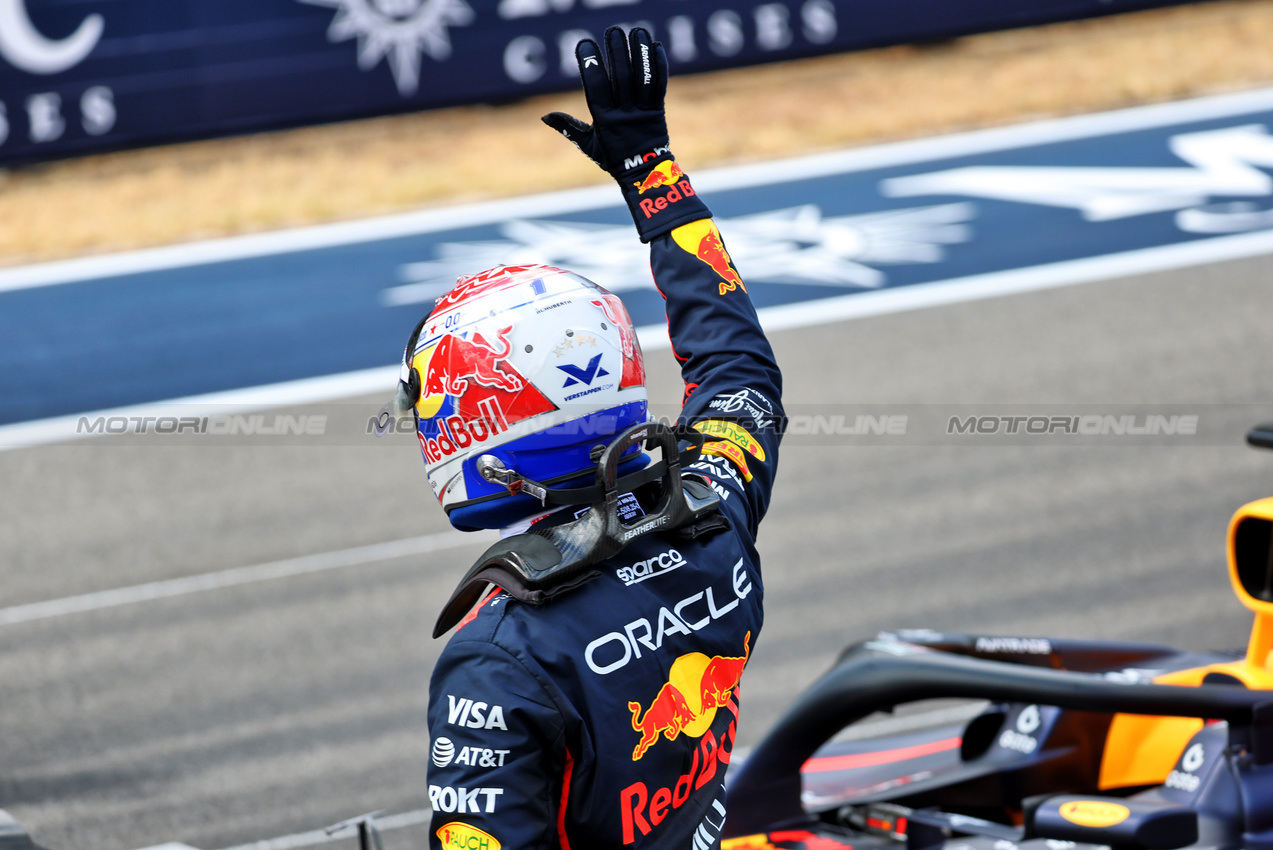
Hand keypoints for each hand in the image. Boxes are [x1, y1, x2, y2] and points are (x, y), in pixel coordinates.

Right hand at [542, 26, 669, 179]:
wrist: (644, 173)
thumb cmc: (612, 158)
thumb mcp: (588, 145)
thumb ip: (568, 128)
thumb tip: (545, 117)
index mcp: (604, 120)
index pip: (596, 88)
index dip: (591, 65)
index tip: (585, 44)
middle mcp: (624, 114)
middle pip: (621, 78)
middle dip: (617, 52)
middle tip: (613, 32)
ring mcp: (643, 112)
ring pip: (642, 78)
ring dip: (640, 53)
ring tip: (637, 31)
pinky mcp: (658, 110)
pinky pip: (659, 85)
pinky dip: (659, 65)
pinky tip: (656, 46)